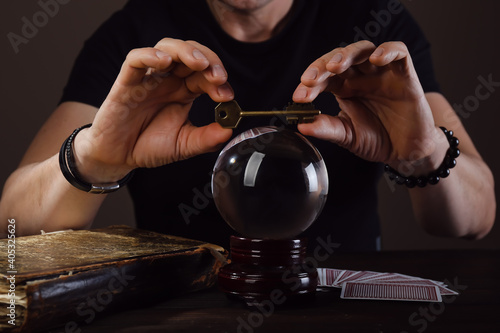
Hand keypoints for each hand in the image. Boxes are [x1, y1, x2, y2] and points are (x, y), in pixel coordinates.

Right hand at [74, 38, 233, 181]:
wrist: (119, 157)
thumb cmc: (148, 146)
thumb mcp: (184, 145)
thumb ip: (206, 139)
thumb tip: (229, 132)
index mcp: (184, 91)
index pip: (205, 75)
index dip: (219, 80)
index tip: (228, 96)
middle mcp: (168, 80)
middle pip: (191, 54)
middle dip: (209, 60)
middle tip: (219, 77)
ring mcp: (148, 78)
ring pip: (167, 48)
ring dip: (186, 51)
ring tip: (199, 64)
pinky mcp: (127, 82)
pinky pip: (136, 59)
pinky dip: (150, 55)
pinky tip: (165, 61)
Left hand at [293, 40, 444, 170]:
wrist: (406, 152)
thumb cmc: (378, 140)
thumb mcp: (348, 137)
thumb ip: (327, 129)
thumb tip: (301, 126)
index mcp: (343, 88)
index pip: (322, 78)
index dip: (309, 85)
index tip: (298, 97)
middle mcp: (360, 77)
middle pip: (338, 59)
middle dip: (321, 66)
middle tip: (309, 80)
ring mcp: (381, 73)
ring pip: (363, 50)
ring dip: (347, 54)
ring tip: (334, 66)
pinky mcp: (404, 74)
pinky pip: (399, 52)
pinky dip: (387, 50)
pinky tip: (375, 59)